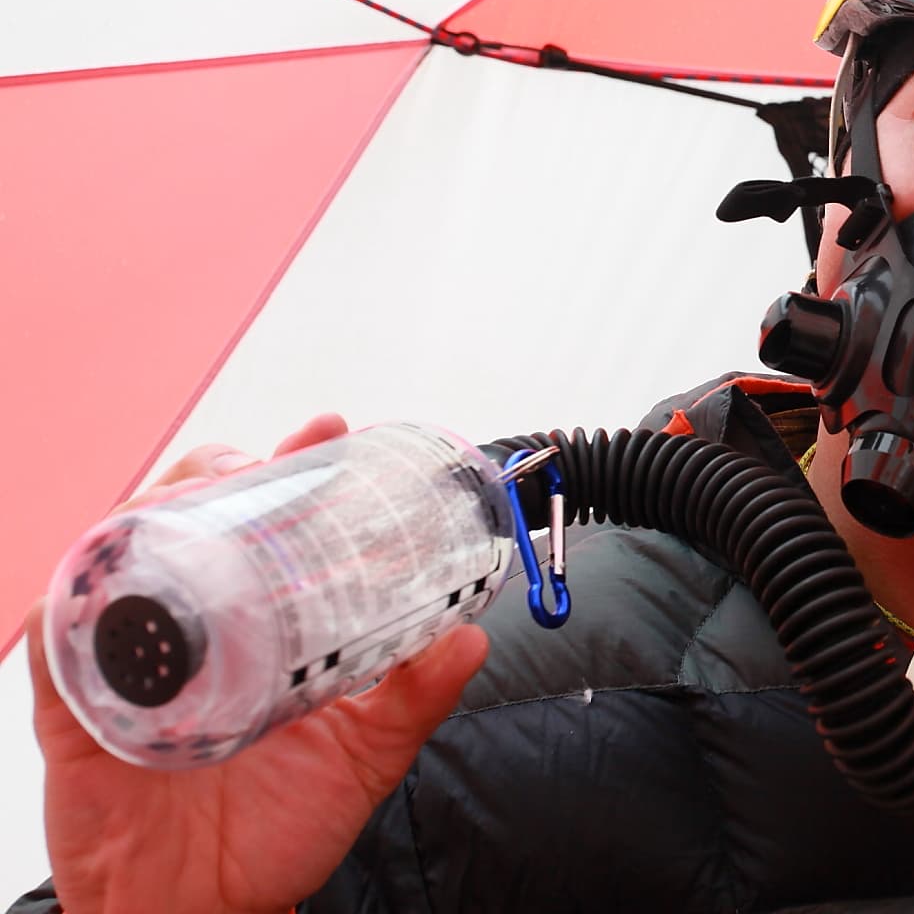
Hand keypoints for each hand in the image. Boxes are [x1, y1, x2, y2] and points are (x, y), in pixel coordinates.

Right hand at [29, 414, 490, 913]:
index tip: (328, 430)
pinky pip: (59, 640)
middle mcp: (186, 627)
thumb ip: (416, 695)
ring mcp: (128, 660)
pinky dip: (79, 600)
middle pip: (184, 514)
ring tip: (201, 496)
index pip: (260, 520)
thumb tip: (472, 637)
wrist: (206, 913)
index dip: (286, 466)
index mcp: (250, 623)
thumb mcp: (362, 754)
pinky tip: (116, 581)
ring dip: (155, 509)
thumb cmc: (273, 830)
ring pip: (118, 552)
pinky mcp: (77, 708)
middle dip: (220, 469)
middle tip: (266, 462)